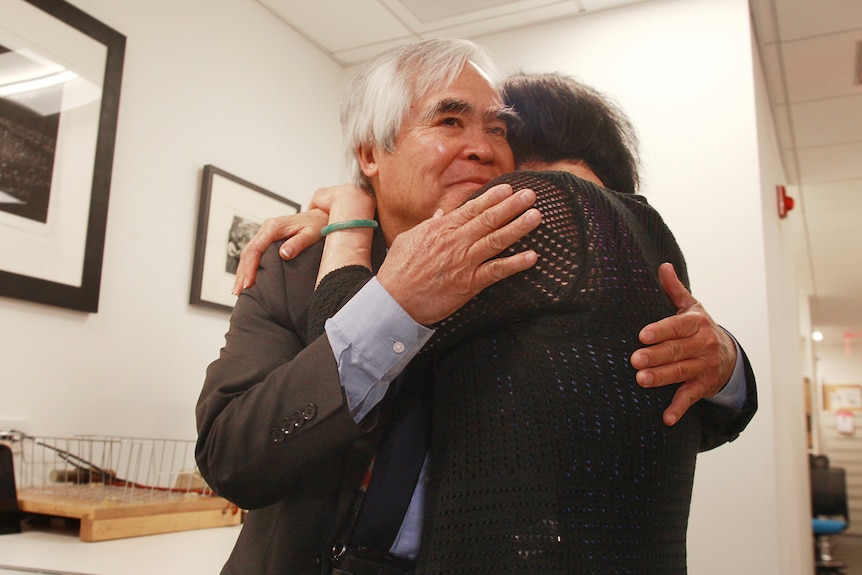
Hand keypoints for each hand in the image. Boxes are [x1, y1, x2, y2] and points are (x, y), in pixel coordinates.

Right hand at [232, 184, 371, 293]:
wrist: (321, 216)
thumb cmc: (319, 225)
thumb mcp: (311, 233)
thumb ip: (298, 243)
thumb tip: (283, 254)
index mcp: (274, 226)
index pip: (256, 248)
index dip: (250, 267)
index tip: (249, 284)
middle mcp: (267, 228)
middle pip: (247, 252)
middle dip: (242, 273)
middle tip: (238, 292)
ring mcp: (266, 233)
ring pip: (248, 253)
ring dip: (242, 271)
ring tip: (237, 291)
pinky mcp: (268, 238)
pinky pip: (254, 253)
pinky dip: (248, 267)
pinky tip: (247, 279)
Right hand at [377, 183, 540, 324]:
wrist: (394, 300)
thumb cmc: (399, 270)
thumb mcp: (411, 238)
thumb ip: (431, 224)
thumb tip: (443, 212)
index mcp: (442, 229)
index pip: (472, 208)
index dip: (493, 197)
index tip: (509, 188)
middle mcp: (456, 241)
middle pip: (489, 219)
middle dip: (512, 205)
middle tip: (531, 195)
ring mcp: (464, 262)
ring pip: (496, 240)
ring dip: (518, 227)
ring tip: (536, 216)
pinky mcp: (469, 284)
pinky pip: (496, 271)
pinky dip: (515, 264)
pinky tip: (532, 257)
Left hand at [630, 262, 736, 425]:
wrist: (730, 355)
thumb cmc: (699, 328)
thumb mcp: (692, 307)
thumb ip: (674, 290)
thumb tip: (662, 265)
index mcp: (697, 323)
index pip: (678, 326)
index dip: (661, 330)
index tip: (643, 334)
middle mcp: (704, 345)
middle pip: (677, 351)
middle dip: (656, 356)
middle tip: (634, 360)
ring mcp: (705, 367)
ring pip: (681, 373)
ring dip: (662, 378)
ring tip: (641, 380)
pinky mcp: (704, 386)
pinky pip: (690, 398)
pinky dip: (679, 409)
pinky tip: (666, 418)